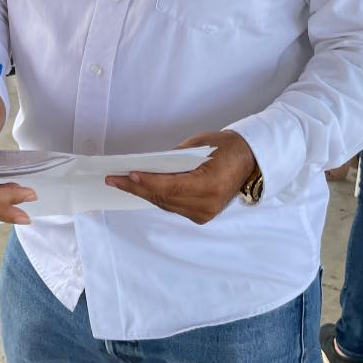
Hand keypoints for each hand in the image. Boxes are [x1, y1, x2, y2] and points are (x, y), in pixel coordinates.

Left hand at [105, 130, 256, 224]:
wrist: (249, 161)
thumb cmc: (224, 147)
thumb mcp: (197, 145)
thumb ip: (172, 158)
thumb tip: (147, 166)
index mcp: (209, 185)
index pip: (170, 186)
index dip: (146, 182)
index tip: (127, 175)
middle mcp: (206, 205)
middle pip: (164, 198)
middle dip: (137, 188)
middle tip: (113, 179)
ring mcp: (204, 214)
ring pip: (166, 204)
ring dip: (144, 194)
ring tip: (122, 183)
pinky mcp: (201, 216)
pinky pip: (173, 206)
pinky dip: (157, 197)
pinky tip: (141, 189)